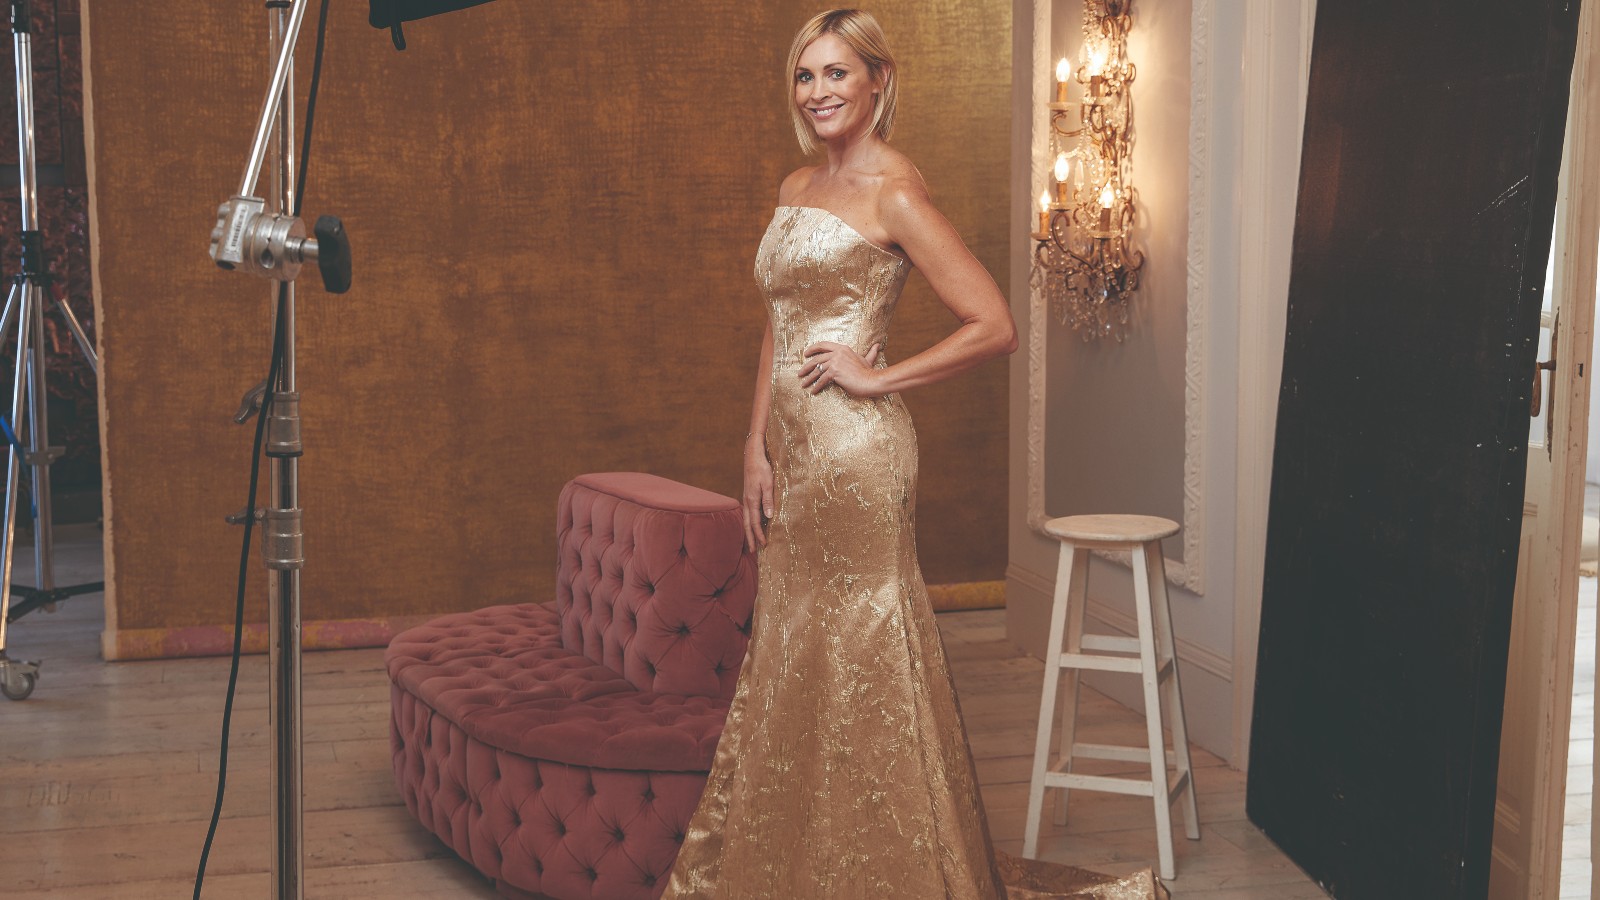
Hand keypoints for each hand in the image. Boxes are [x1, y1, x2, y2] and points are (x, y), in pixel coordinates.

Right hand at [742, 433, 774, 550]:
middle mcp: (747, 501)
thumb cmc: (762, 468)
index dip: (759, 535)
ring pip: (746, 519)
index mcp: (752, 500)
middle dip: (750, 538)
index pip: (755, 523)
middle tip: (753, 551)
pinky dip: (750, 522)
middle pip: (747, 524)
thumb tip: (769, 517)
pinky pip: (748, 513)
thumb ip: (768, 500)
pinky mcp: (748, 494)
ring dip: (749, 531)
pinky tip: (754, 524)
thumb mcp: (768, 483)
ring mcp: (747, 498)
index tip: (764, 545)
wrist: (752, 455)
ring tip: (752, 541)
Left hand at [798, 342, 882, 397]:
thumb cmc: (869, 372)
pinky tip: (813, 391)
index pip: (823, 345)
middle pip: (817, 358)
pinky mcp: (834, 372)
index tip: (806, 354)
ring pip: (817, 370)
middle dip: (806, 366)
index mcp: (842, 348)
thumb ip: (870, 353)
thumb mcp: (867, 359)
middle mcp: (837, 353)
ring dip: (808, 378)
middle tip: (800, 373)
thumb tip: (878, 345)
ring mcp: (835, 362)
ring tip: (803, 384)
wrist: (871, 381)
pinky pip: (822, 380)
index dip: (812, 349)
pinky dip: (816, 386)